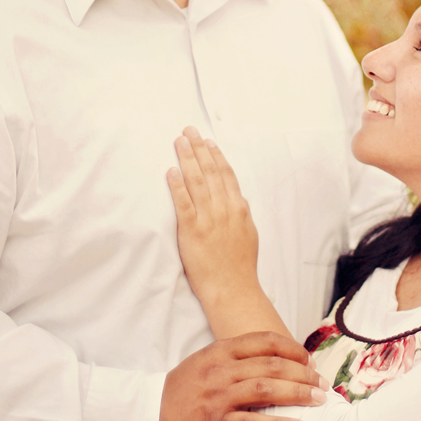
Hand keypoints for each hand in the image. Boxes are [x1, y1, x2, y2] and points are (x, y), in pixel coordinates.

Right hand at [157, 332, 327, 420]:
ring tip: (317, 400)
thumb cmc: (181, 391)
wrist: (150, 417)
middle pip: (271, 365)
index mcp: (220, 351)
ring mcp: (218, 397)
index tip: (308, 359)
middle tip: (321, 383)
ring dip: (297, 394)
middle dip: (302, 373)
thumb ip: (235, 359)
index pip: (264, 341)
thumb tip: (272, 362)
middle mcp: (221, 370)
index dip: (291, 348)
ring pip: (266, 389)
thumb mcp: (206, 363)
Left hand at [168, 128, 258, 310]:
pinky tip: (171, 171)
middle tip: (188, 131)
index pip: (226, 174)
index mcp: (238, 208)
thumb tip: (238, 199)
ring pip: (197, 181)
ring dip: (187, 159)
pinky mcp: (192, 231)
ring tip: (179, 142)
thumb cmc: (240, 266)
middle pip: (210, 171)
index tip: (207, 141)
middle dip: (198, 149)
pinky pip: (183, 203)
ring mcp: (208, 219)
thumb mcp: (249, 234)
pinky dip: (177, 185)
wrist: (233, 289)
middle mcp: (224, 209)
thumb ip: (242, 213)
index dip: (215, 155)